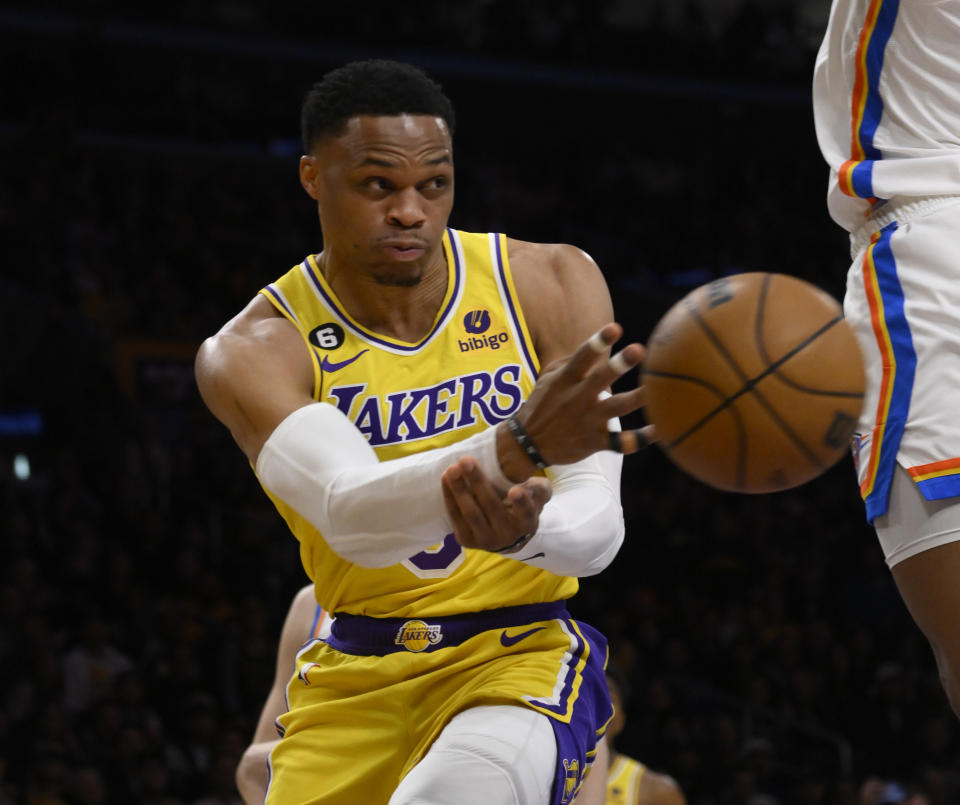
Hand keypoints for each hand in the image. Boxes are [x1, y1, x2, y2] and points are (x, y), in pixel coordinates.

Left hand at [441, 456, 551, 552]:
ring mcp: (485, 540)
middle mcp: (507, 535)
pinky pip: (455, 517)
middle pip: (491, 506)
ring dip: (459, 489)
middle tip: (466, 460)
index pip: (526, 513)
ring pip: (470, 513)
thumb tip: (526, 481)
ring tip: (452, 469)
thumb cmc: (523, 506)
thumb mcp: (537, 496)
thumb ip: (538, 488)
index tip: (515, 490)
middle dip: (477, 482)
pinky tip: (446, 479)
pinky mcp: (467, 541)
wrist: (507, 536)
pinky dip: (449, 497)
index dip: (521, 503)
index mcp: (526, 522)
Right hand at [497, 323, 648, 480]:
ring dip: (637, 399)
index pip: (582, 357)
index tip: (615, 328)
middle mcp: (577, 398)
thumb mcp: (550, 378)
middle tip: (638, 349)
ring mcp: (587, 421)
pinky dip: (640, 439)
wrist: (528, 443)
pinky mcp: (594, 442)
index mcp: (566, 380)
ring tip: (657, 391)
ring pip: (616, 408)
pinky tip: (660, 430)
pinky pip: (620, 443)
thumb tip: (600, 345)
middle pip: (601, 379)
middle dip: (619, 364)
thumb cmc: (543, 403)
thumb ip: (574, 361)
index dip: (598, 342)